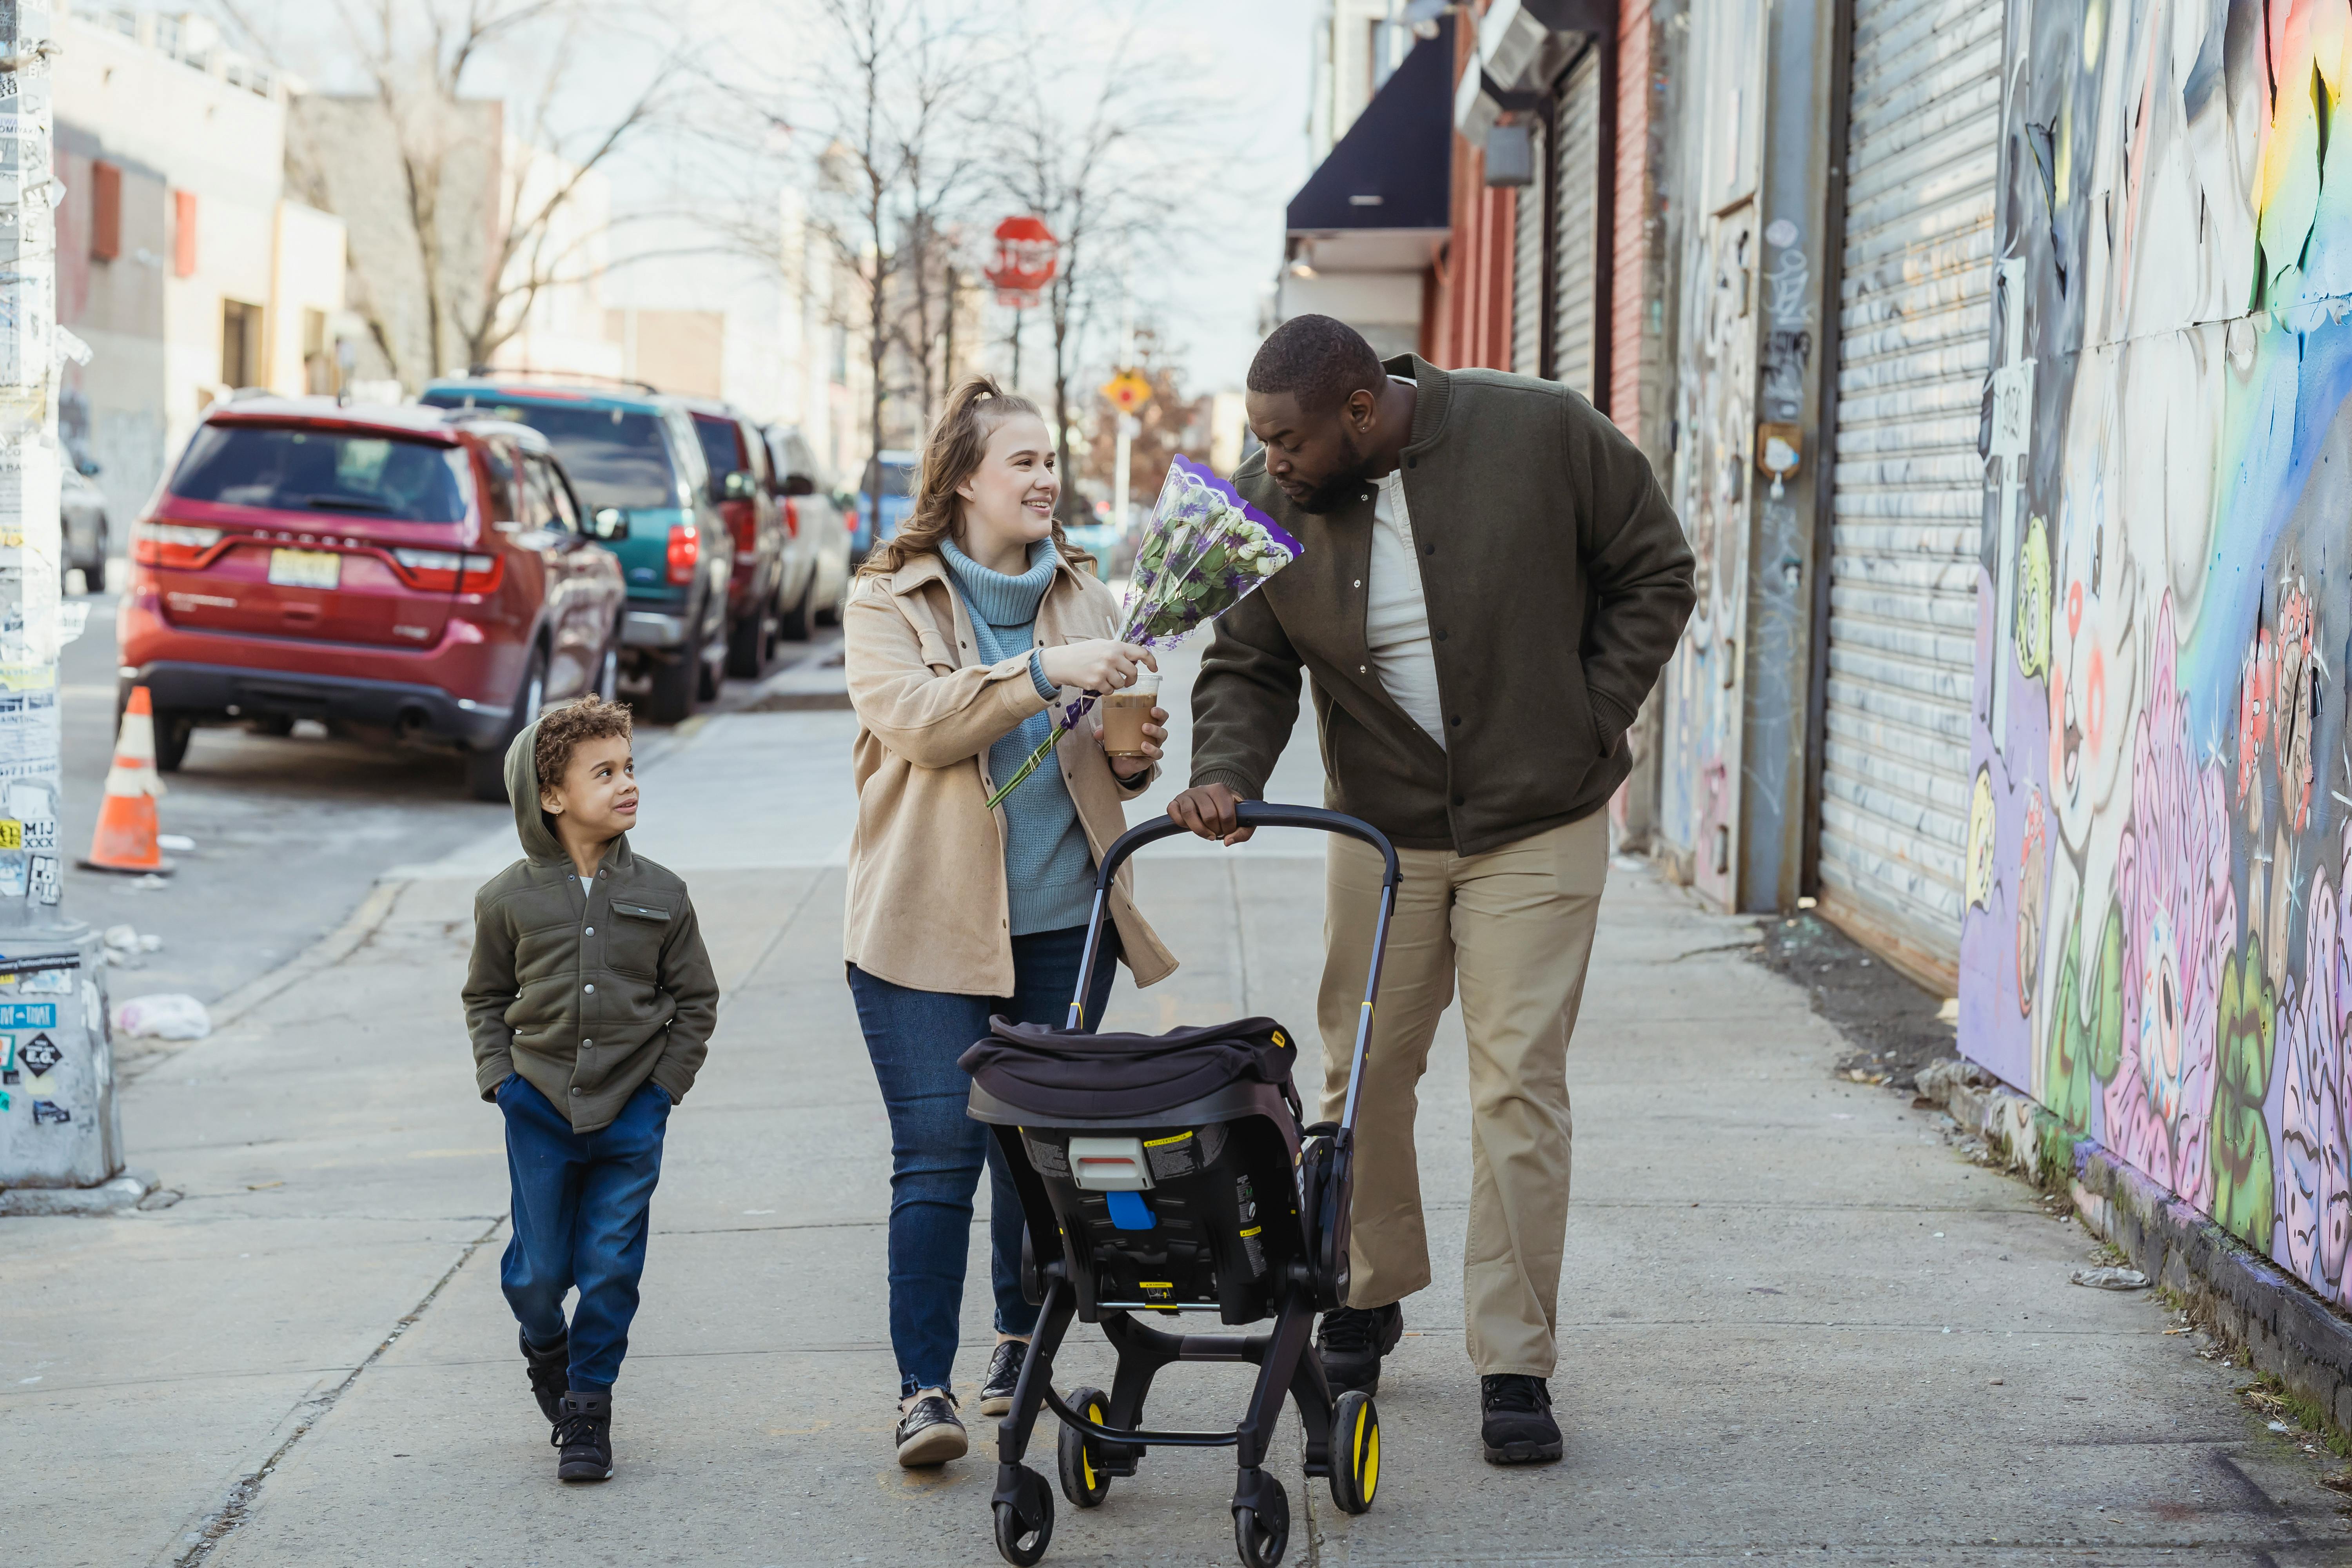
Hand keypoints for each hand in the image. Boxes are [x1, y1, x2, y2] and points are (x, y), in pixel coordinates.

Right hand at [1040, 639, 1155, 692]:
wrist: (1062, 662)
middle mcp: (1112, 656)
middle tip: (1126, 681)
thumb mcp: (1101, 645)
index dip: (1151, 661)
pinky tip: (1097, 683)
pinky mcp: (1096, 682)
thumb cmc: (1082, 653)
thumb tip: (1135, 660)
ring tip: (1104, 679)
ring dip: (1116, 685)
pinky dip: (1105, 690)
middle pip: (1133, 673)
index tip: (1155, 668)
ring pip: (1121, 684)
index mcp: (1115, 645)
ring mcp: (1104, 670)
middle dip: (1131, 679)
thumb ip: (1118, 651)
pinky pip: (1110, 691)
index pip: (1141, 652)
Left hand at [1104, 706, 1168, 783]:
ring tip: (1142, 743)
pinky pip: (1151, 758)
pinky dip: (1143, 756)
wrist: (1120, 760)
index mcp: (1150, 724)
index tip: (1152, 710)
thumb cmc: (1122, 739)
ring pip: (1160, 747)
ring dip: (1152, 745)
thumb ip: (1106, 730)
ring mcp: (1153, 748)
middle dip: (1155, 728)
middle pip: (1163, 731)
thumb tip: (1097, 733)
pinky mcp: (1148, 760)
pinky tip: (1130, 755)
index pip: (1161, 717)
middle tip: (1144, 726)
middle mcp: (1155, 737)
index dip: (1160, 713)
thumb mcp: (1114, 732)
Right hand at [1167, 781, 1253, 844]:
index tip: (1228, 831)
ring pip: (1189, 813)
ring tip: (1207, 834)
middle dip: (1215, 831)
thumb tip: (1227, 841)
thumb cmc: (1228, 810)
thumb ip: (1242, 833)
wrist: (1213, 799)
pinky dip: (1181, 824)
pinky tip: (1191, 826)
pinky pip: (1173, 813)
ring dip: (1199, 830)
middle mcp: (1203, 789)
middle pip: (1209, 816)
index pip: (1226, 814)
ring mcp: (1187, 794)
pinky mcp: (1175, 801)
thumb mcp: (1241, 819)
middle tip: (1218, 832)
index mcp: (1221, 789)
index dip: (1229, 829)